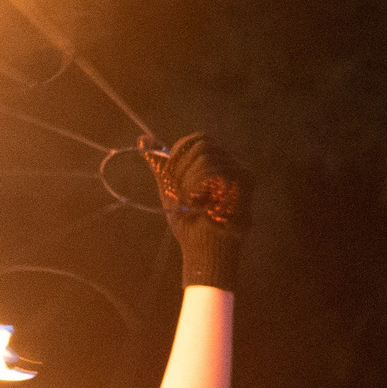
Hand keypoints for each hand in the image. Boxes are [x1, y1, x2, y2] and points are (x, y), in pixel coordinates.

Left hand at [140, 131, 250, 288]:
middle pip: (202, 144)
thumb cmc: (188, 222)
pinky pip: (213, 171)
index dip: (180, 153)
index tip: (171, 175)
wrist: (201, 248)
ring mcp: (241, 170)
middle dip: (183, 169)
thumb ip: (160, 164)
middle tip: (183, 194)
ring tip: (193, 203)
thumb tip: (142, 139)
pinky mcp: (244, 180)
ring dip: (189, 183)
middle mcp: (232, 163)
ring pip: (205, 157)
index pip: (200, 139)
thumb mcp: (170, 188)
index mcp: (217, 162)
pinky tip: (200, 204)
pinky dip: (197, 188)